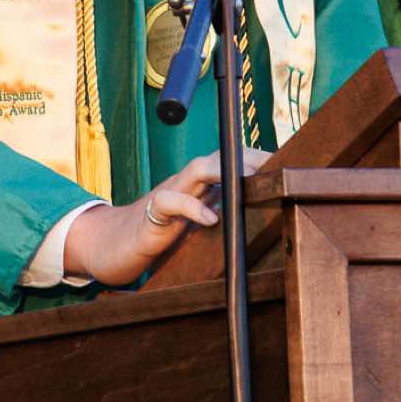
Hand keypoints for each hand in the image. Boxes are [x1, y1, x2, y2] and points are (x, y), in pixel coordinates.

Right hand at [63, 147, 271, 286]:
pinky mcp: (152, 213)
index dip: (253, 159)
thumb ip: (219, 209)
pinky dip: (192, 208)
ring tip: (248, 180)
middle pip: (217, 158)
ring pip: (195, 170)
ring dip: (222, 172)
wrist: (118, 243)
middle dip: (245, 158)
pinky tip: (211, 219)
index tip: (282, 162)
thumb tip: (257, 210)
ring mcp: (168, 193)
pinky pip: (170, 201)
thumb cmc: (163, 231)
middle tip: (273, 166)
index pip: (228, 161)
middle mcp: (185, 182)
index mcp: (199, 184)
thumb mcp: (196, 219)